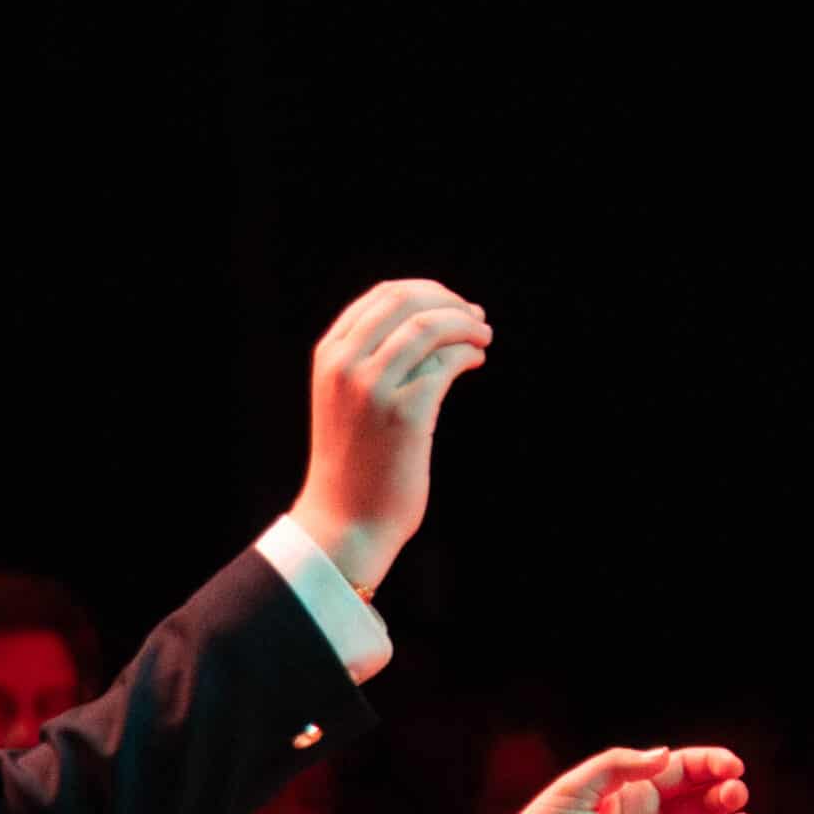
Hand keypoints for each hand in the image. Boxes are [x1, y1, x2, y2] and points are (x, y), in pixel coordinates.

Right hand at [287, 278, 492, 593]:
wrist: (345, 521)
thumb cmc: (355, 464)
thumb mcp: (349, 400)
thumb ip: (372, 359)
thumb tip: (431, 319)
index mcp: (330, 355)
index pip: (383, 295)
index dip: (426, 291)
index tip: (452, 305)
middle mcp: (345, 365)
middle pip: (407, 301)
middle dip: (449, 303)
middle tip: (475, 318)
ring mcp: (372, 388)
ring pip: (429, 327)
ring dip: (466, 324)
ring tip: (484, 336)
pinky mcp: (404, 414)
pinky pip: (446, 364)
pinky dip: (468, 353)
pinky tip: (476, 360)